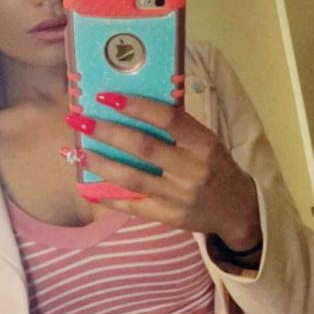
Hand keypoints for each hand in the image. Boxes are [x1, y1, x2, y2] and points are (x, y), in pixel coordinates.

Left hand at [63, 94, 260, 248]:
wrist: (237, 210)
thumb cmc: (217, 168)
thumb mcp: (207, 142)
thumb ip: (177, 129)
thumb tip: (132, 106)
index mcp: (203, 145)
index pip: (168, 119)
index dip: (136, 106)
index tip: (107, 96)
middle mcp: (191, 170)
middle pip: (143, 147)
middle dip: (107, 132)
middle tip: (79, 120)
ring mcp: (179, 196)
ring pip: (133, 178)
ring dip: (101, 163)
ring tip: (77, 151)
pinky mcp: (169, 217)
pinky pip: (134, 207)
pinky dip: (110, 198)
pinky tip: (89, 188)